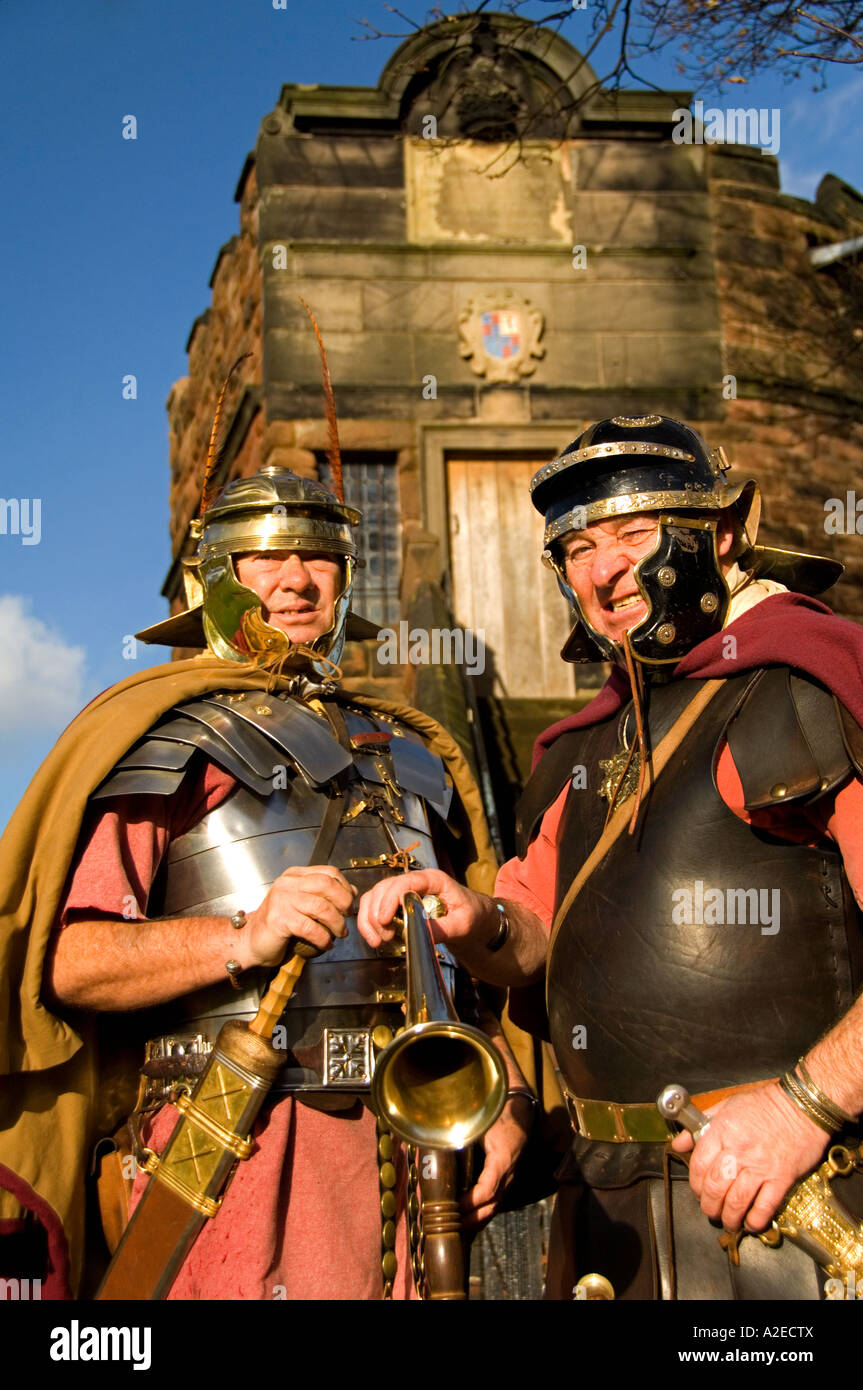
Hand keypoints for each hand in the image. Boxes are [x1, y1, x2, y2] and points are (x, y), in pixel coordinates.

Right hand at [238, 865, 355, 967]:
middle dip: (344, 902)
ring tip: (340, 933)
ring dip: (336, 923)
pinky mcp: (279, 920)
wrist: (251, 940)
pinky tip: (326, 944)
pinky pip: (310, 928)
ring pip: (321, 907)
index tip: (350, 902)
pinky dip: (323, 938)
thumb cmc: (279, 923)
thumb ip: (324, 894)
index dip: (344, 887)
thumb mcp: (302, 902)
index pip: (328, 872)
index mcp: (294, 875)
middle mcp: (287, 884)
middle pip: (327, 885)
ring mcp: (282, 900)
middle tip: (347, 917)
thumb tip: (351, 891)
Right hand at [357, 868, 490, 949]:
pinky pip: (374, 908)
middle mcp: (414, 882)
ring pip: (374, 897)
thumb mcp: (464, 924)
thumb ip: (443, 928)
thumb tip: (420, 933)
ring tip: (379, 941)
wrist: (474, 920)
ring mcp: (403, 891)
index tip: (385, 920)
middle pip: (384, 889)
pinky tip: (376, 938)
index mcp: (433, 879)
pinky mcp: (396, 904)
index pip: (405, 882)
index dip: (390, 899)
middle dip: (377, 914)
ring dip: (369, 919)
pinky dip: (369, 923)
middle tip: (384, 937)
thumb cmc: (472, 916)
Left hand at [460, 1093, 533, 1229]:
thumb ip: (460, 1134)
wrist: (521, 1114)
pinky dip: (481, 1212)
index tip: (452, 1207)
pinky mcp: (506, 1180)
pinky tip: (466, 1218)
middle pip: (491, 1206)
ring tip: (454, 1228)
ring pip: (494, 1207)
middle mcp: (508, 1174)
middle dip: (470, 1220)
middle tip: (448, 1226)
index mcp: (502, 1160)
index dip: (469, 1202)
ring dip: (475, 1219)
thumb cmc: (497, 1116)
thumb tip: (432, 1138)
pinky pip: (495, 1201)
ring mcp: (509, 1179)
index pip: (487, 1190)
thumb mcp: (480, 1123)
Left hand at [671, 1082, 829, 1231]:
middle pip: (715, 1187)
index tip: (698, 1190)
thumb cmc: (765, 1104)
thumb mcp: (727, 1106)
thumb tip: (678, 1144)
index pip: (699, 1165)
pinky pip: (764, 1207)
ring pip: (736, 1201)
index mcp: (723, 1131)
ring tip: (728, 1221)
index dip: (695, 1183)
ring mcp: (760, 1166)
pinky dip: (755, 1220)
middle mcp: (739, 1151)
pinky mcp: (781, 1178)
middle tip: (711, 1210)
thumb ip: (700, 1126)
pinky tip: (751, 1223)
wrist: (803, 1106)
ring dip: (729, 1217)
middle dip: (709, 1205)